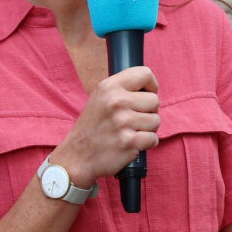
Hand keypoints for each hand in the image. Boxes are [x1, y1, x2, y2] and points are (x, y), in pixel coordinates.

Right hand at [50, 66, 159, 187]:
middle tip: (132, 120)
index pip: (145, 74)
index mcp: (109, 87)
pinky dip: (146, 144)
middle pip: (154, 100)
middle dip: (148, 112)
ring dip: (147, 129)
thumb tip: (150, 88)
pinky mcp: (129, 142)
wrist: (75, 157)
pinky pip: (153, 138)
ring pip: (156, 120)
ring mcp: (123, 122)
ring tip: (130, 132)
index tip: (145, 95)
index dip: (150, 86)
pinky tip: (132, 144)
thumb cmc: (92, 127)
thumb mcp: (99, 98)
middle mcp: (116, 101)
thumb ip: (122, 90)